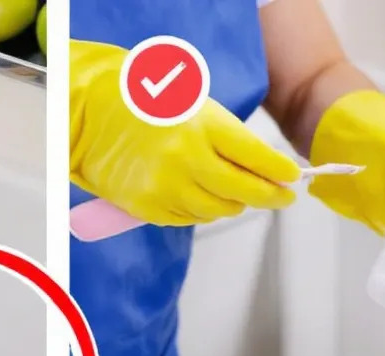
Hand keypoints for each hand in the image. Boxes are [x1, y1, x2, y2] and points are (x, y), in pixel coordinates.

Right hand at [70, 40, 300, 227]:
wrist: (92, 116)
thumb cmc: (147, 107)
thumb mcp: (195, 108)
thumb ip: (230, 140)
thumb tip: (268, 171)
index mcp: (203, 126)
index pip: (257, 158)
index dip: (280, 172)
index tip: (292, 178)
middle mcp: (187, 159)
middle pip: (245, 191)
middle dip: (270, 196)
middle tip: (282, 197)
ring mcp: (167, 187)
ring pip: (219, 210)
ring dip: (232, 203)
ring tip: (234, 193)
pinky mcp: (149, 207)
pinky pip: (190, 218)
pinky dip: (201, 210)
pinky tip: (199, 195)